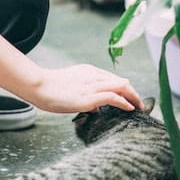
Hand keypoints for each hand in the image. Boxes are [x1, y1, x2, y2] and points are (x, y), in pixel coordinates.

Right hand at [28, 64, 143, 114]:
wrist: (39, 85)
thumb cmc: (51, 89)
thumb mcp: (72, 88)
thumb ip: (86, 94)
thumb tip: (98, 106)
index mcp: (88, 71)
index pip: (113, 78)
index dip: (125, 88)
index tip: (132, 97)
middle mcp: (93, 75)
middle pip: (120, 81)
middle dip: (133, 92)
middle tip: (141, 104)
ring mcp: (91, 86)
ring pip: (120, 86)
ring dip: (133, 97)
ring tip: (140, 106)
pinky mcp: (88, 97)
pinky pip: (112, 96)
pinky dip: (124, 102)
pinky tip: (129, 108)